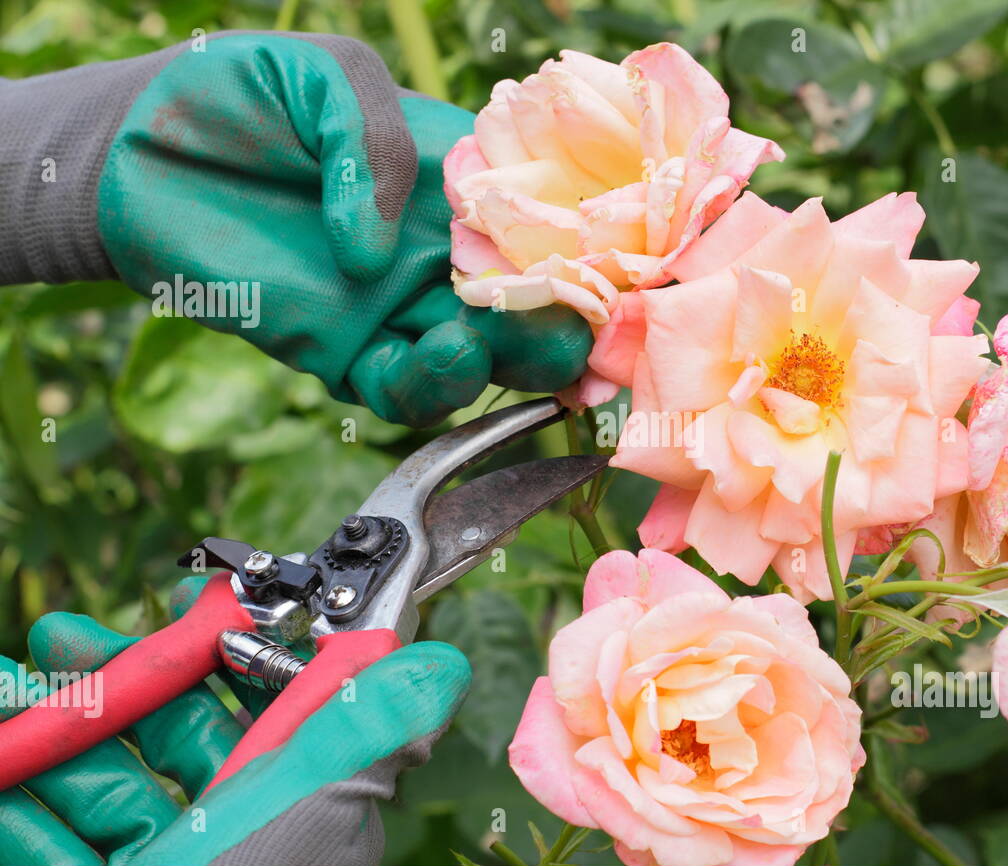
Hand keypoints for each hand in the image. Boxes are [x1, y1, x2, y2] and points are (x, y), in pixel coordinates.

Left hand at [0, 32, 591, 425]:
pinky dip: (433, 388)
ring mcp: (403, 307)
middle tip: (567, 320)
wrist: (136, 156)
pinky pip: (411, 393)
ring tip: (468, 337)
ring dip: (504, 362)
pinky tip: (428, 358)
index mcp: (466, 182)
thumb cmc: (239, 97)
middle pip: (542, 306)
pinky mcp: (348, 354)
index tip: (621, 267)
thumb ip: (370, 143)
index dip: (596, 248)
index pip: (556, 223)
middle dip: (568, 321)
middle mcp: (448, 252)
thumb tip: (381, 254)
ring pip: (491, 362)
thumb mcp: (324, 78)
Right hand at [0, 575, 468, 865]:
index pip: (253, 710)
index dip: (212, 657)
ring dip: (43, 741)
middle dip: (104, 689)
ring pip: (91, 791)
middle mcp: (225, 836)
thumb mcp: (313, 810)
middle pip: (157, 741)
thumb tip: (441, 667)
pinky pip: (45, 852)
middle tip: (54, 640)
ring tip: (0, 692)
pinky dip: (17, 815)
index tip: (173, 614)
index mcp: (285, 803)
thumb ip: (367, 732)